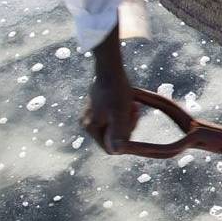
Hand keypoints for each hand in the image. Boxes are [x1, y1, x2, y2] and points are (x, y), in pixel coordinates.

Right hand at [81, 28, 140, 153]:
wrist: (110, 69)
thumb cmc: (116, 91)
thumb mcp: (120, 113)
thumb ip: (118, 133)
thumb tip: (115, 151)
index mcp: (90, 128)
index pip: (109, 147)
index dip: (124, 141)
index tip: (132, 124)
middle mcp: (87, 124)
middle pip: (112, 137)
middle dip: (126, 127)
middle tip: (134, 111)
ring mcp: (92, 116)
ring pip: (114, 127)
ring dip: (126, 119)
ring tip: (132, 105)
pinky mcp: (97, 109)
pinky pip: (113, 118)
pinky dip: (122, 113)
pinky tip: (129, 102)